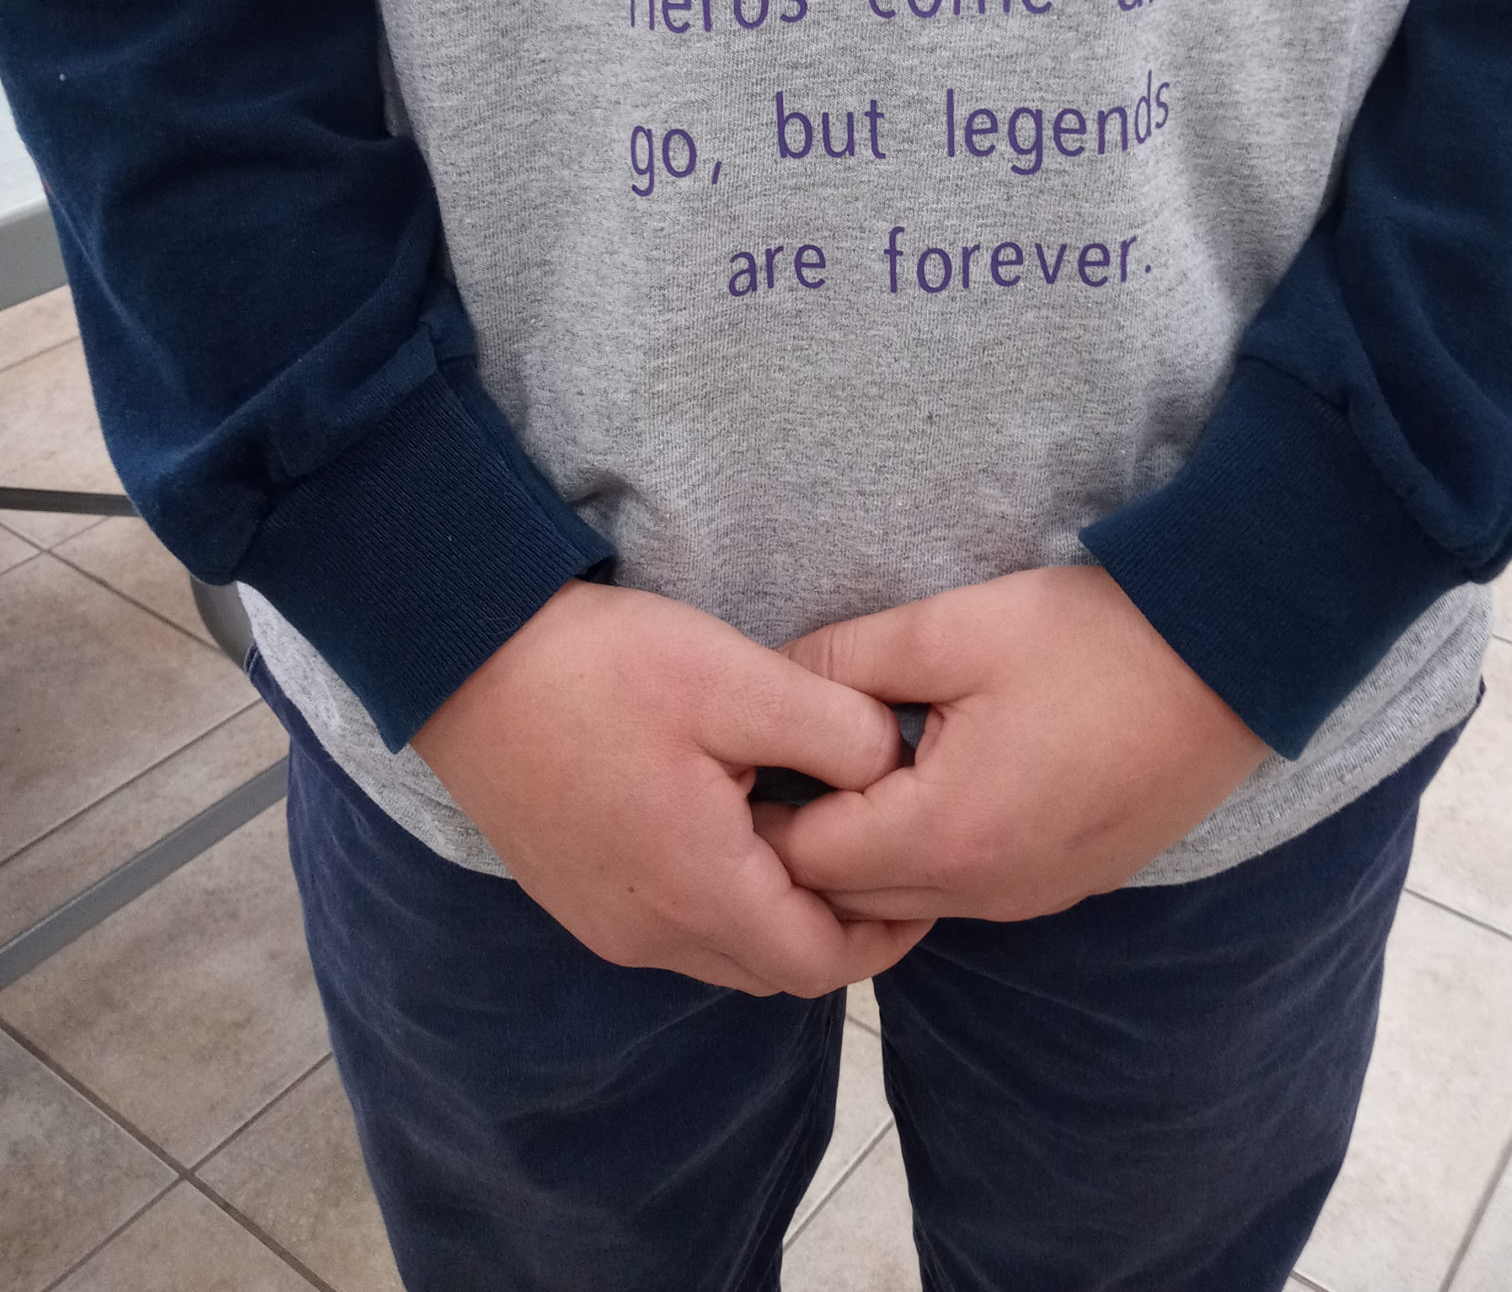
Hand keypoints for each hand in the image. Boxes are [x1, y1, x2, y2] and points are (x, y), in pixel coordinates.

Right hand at [412, 580, 932, 991]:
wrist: (469, 658)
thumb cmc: (606, 669)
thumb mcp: (742, 681)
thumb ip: (837, 732)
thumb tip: (893, 767)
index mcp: (699, 892)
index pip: (820, 964)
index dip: (886, 936)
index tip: (925, 884)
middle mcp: (649, 932)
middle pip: (772, 968)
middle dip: (836, 928)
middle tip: (879, 856)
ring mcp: (605, 920)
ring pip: (722, 951)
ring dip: (775, 912)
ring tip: (811, 832)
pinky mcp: (576, 893)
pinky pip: (672, 928)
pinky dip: (722, 899)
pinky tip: (734, 823)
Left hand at [756, 566, 1267, 921]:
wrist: (1228, 661)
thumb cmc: (1091, 639)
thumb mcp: (951, 629)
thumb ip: (844, 661)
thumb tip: (769, 683)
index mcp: (945, 835)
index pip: (803, 860)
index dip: (768, 801)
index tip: (758, 745)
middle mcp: (984, 893)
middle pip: (846, 898)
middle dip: (807, 833)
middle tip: (795, 752)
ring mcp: (1029, 899)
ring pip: (904, 901)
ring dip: (867, 845)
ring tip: (861, 758)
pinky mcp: (1062, 885)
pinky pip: (962, 892)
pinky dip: (926, 851)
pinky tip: (933, 776)